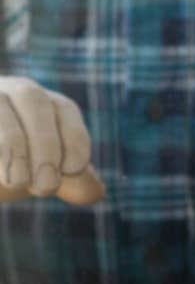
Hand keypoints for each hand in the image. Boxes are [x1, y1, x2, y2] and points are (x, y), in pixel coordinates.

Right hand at [0, 77, 104, 204]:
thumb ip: (74, 182)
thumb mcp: (44, 175)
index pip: (64, 110)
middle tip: (46, 186)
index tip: (72, 171)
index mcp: (41, 103)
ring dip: (13, 147)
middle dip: (46, 144)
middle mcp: (10, 91)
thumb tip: (94, 192)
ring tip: (16, 182)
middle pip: (34, 99)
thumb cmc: (15, 169)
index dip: (74, 140)